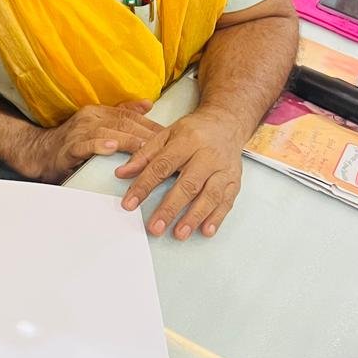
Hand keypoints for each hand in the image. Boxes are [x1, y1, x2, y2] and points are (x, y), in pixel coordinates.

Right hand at [19, 102, 162, 181]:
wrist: (40, 153)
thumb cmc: (71, 143)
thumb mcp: (99, 125)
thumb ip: (122, 114)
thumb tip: (148, 104)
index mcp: (100, 112)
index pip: (132, 117)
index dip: (152, 126)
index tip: (171, 135)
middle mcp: (91, 117)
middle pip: (124, 124)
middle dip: (147, 134)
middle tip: (167, 145)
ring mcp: (79, 131)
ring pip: (109, 133)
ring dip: (129, 141)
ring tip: (146, 148)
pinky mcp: (69, 147)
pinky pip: (86, 145)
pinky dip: (99, 146)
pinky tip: (111, 148)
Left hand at [114, 107, 245, 238]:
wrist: (226, 123)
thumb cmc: (194, 132)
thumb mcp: (166, 135)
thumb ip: (144, 155)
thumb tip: (122, 173)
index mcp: (187, 141)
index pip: (162, 166)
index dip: (144, 185)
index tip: (130, 203)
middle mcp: (208, 155)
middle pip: (188, 184)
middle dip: (170, 208)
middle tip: (155, 227)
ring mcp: (224, 169)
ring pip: (210, 195)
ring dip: (194, 216)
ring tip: (179, 234)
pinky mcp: (235, 180)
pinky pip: (227, 201)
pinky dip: (217, 217)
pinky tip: (206, 230)